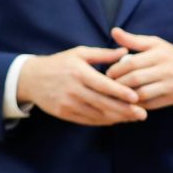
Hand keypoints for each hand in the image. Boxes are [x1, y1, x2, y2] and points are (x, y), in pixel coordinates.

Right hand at [16, 46, 143, 124]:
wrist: (30, 78)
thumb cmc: (59, 63)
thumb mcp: (79, 53)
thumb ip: (103, 54)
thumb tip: (126, 52)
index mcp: (79, 72)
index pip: (103, 85)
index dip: (120, 92)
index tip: (137, 97)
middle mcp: (73, 89)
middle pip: (103, 103)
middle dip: (125, 110)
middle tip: (143, 114)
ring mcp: (68, 103)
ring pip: (97, 114)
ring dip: (117, 118)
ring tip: (134, 117)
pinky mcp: (64, 113)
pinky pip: (88, 120)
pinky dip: (104, 121)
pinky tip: (117, 120)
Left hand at [106, 27, 172, 109]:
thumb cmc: (170, 56)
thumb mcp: (154, 44)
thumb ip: (133, 40)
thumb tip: (114, 31)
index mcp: (160, 54)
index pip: (131, 63)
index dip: (116, 70)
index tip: (108, 73)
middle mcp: (167, 70)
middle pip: (135, 79)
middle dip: (118, 83)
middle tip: (109, 85)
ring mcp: (171, 85)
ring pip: (141, 94)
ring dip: (126, 96)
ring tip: (117, 94)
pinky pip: (150, 104)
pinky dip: (136, 104)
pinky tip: (129, 101)